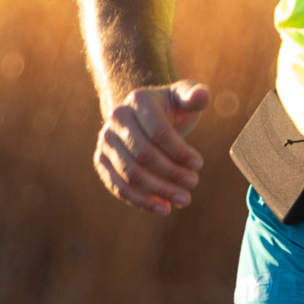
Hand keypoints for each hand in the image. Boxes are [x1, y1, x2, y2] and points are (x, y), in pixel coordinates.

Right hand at [94, 80, 212, 213]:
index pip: (158, 132)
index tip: (198, 164)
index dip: (179, 151)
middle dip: (171, 174)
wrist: (145, 116)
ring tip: (183, 200)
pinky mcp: (101, 161)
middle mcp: (117, 119)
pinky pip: (118, 186)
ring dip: (158, 191)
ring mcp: (106, 141)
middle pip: (143, 155)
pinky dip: (141, 201)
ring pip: (130, 174)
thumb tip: (202, 95)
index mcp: (138, 101)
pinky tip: (163, 209)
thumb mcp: (184, 98)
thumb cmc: (171, 108)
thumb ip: (194, 96)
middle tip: (193, 183)